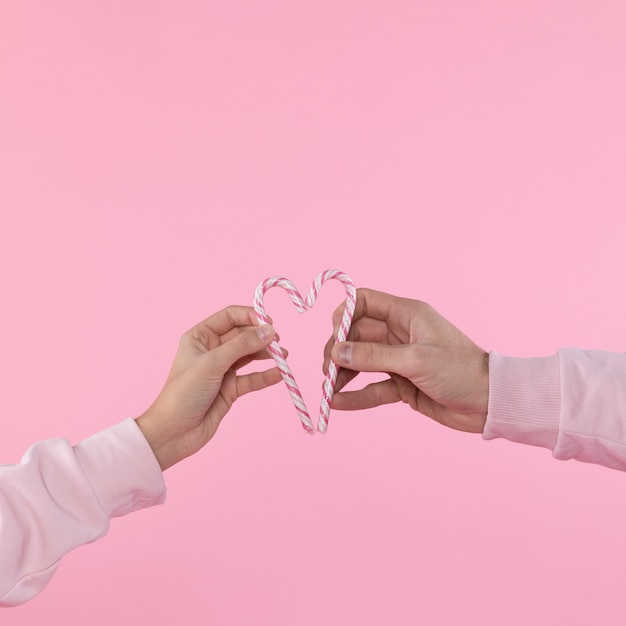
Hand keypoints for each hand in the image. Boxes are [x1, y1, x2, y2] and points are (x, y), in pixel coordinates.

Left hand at [136, 306, 280, 469]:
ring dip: (267, 355)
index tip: (269, 323)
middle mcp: (212, 350)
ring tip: (283, 356)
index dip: (250, 316)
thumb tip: (269, 330)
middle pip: (243, 335)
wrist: (173, 433)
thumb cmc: (183, 393)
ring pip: (250, 356)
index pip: (230, 316)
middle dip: (262, 337)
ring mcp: (222, 369)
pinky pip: (252, 378)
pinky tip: (280, 374)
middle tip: (278, 343)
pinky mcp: (230, 389)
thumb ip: (242, 345)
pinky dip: (266, 375)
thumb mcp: (213, 363)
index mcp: (200, 336)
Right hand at [323, 289, 488, 432]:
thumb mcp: (416, 360)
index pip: (364, 301)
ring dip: (343, 374)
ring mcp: (399, 359)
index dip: (345, 314)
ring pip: (361, 362)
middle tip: (328, 370)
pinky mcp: (402, 384)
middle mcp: (400, 333)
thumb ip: (374, 356)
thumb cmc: (461, 371)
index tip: (335, 337)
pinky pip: (372, 387)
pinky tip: (338, 403)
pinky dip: (355, 395)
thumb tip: (337, 352)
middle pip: (356, 334)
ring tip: (328, 389)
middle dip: (339, 351)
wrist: (490, 404)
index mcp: (406, 315)